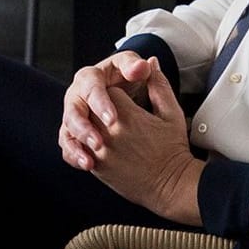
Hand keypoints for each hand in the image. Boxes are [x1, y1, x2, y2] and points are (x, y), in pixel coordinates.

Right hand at [59, 50, 158, 168]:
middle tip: (99, 143)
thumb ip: (141, 70)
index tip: (112, 120)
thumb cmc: (137, 86)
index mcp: (93, 77)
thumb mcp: (142, 77)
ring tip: (91, 160)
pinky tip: (87, 165)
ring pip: (67, 129)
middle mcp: (79, 94)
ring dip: (77, 144)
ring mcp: (74, 114)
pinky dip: (75, 155)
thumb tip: (147, 63)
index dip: (100, 102)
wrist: (136, 107)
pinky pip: (67, 144)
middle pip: (73, 109)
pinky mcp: (74, 133)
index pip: (91, 85)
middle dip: (84, 127)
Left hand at [59, 64, 202, 224]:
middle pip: (88, 105)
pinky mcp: (94, 165)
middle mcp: (107, 130)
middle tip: (114, 115)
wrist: (170, 186)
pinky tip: (94, 145)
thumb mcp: (171, 113)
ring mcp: (98, 149)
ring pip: (78, 126)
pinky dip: (80, 145)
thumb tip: (150, 62)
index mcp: (125, 114)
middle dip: (98, 107)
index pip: (105, 89)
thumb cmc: (173, 149)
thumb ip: (158, 85)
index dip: (115, 93)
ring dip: (88, 125)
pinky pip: (75, 149)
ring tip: (105, 130)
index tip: (126, 100)